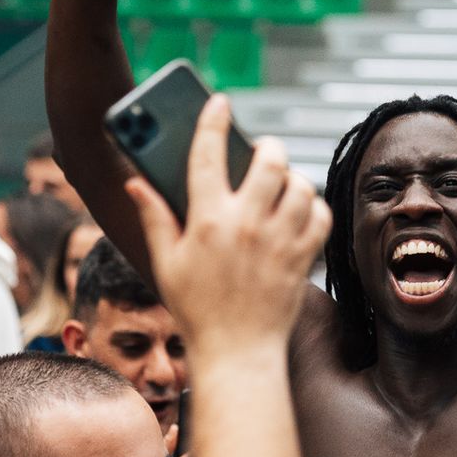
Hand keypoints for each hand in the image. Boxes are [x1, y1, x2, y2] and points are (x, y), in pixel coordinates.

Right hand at [125, 94, 330, 354]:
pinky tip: (298, 212)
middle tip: (262, 152)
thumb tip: (136, 182)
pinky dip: (313, 208)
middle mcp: (247, 225)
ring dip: (292, 179)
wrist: (236, 353)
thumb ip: (153, 217)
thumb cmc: (195, 308)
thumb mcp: (165, 262)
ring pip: (300, 185)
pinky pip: (320, 216)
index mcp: (207, 220)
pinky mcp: (302, 258)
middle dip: (267, 147)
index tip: (220, 102)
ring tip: (279, 185)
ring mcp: (279, 241)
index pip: (208, 154)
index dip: (213, 120)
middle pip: (269, 160)